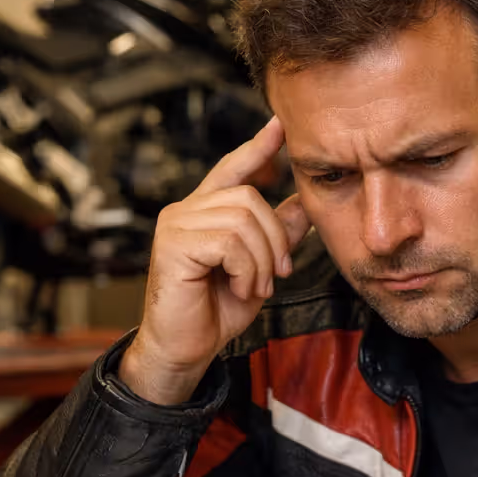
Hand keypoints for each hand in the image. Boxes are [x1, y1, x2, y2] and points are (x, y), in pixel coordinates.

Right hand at [120, 117, 309, 404]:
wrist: (185, 350)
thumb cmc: (214, 312)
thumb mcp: (258, 270)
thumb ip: (276, 237)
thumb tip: (303, 206)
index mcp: (205, 213)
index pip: (232, 170)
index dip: (256, 148)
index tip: (279, 126)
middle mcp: (186, 211)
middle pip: (250, 199)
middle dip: (275, 240)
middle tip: (275, 276)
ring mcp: (176, 225)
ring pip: (244, 220)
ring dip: (262, 261)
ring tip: (255, 287)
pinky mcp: (174, 244)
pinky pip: (229, 242)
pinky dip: (247, 270)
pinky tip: (240, 288)